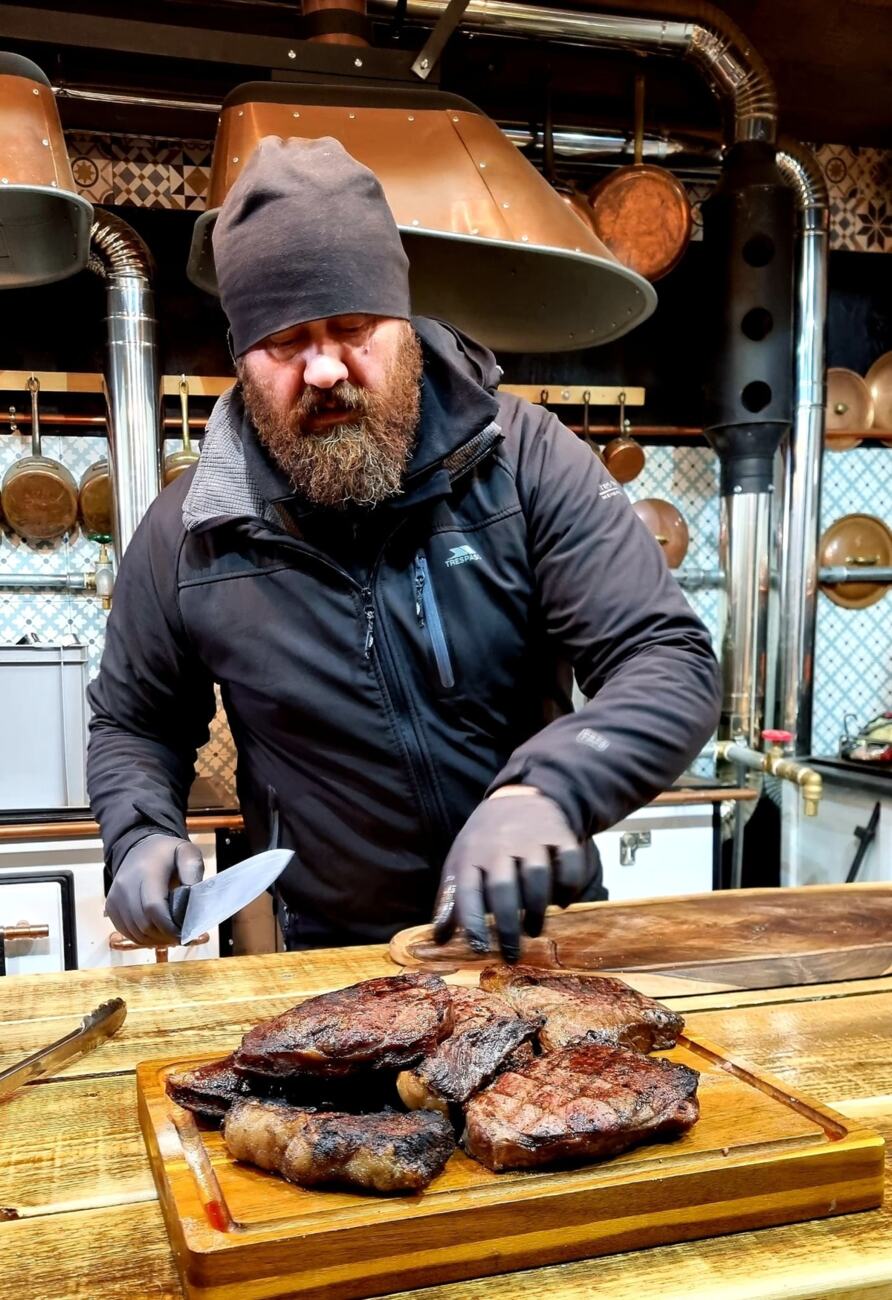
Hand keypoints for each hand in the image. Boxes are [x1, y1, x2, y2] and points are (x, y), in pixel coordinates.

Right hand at [105, 833, 203, 947]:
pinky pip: (126, 931)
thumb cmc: (166, 854)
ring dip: (154, 939)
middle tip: (180, 936)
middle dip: (164, 935)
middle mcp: (125, 885)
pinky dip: (142, 937)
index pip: (153, 908)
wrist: (141, 848)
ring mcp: (115, 897)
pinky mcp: (111, 907)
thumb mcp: (186, 853)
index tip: (184, 932)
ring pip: (134, 932)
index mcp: (146, 871)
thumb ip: (193, 871)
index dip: (169, 926)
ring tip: (170, 935)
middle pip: (143, 924)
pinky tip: (156, 932)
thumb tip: (194, 895)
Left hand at [432, 786, 584, 961]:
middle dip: (507, 926)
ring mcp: (532, 838)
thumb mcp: (461, 864)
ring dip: (536, 908)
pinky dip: (568, 886)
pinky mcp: (559, 835)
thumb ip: (452, 901)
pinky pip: (569, 862)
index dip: (472, 922)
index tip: (479, 949)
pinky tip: (560, 902)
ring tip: (533, 929)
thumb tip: (440, 941)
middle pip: (503, 888)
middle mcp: (500, 846)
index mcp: (470, 855)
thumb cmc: (484, 842)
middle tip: (511, 955)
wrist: (518, 797)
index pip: (467, 891)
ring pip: (537, 875)